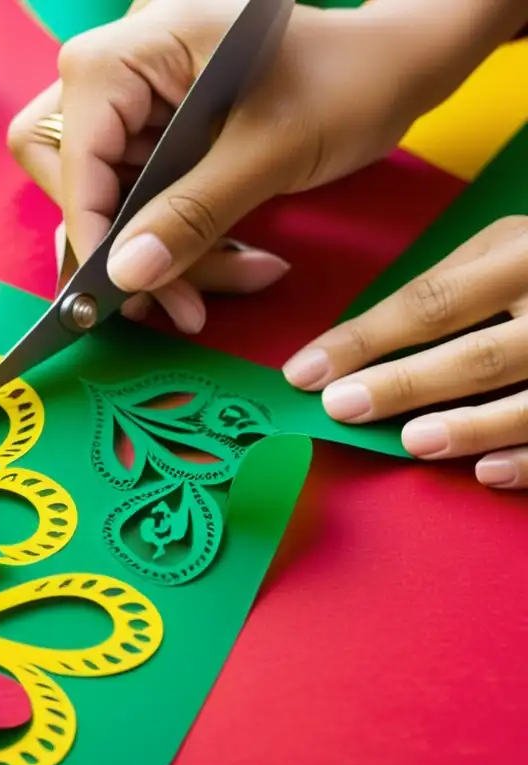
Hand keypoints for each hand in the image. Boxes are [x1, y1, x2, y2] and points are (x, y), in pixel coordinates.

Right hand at [8, 0, 451, 332]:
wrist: (395, 69)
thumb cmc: (347, 80)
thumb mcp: (269, 152)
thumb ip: (191, 214)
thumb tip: (125, 276)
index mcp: (136, 47)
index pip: (70, 146)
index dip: (88, 220)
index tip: (118, 285)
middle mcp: (121, 71)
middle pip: (69, 172)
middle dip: (117, 242)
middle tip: (168, 296)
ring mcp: (138, 106)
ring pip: (107, 200)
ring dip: (159, 254)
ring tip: (224, 287)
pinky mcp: (159, 137)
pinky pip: (142, 204)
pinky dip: (180, 243)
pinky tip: (234, 263)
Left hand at [283, 217, 527, 489]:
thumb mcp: (507, 246)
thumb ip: (445, 286)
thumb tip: (360, 344)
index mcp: (524, 255)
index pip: (428, 303)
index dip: (362, 340)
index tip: (304, 371)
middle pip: (478, 354)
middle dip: (404, 385)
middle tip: (342, 408)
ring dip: (469, 428)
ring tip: (411, 442)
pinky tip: (487, 473)